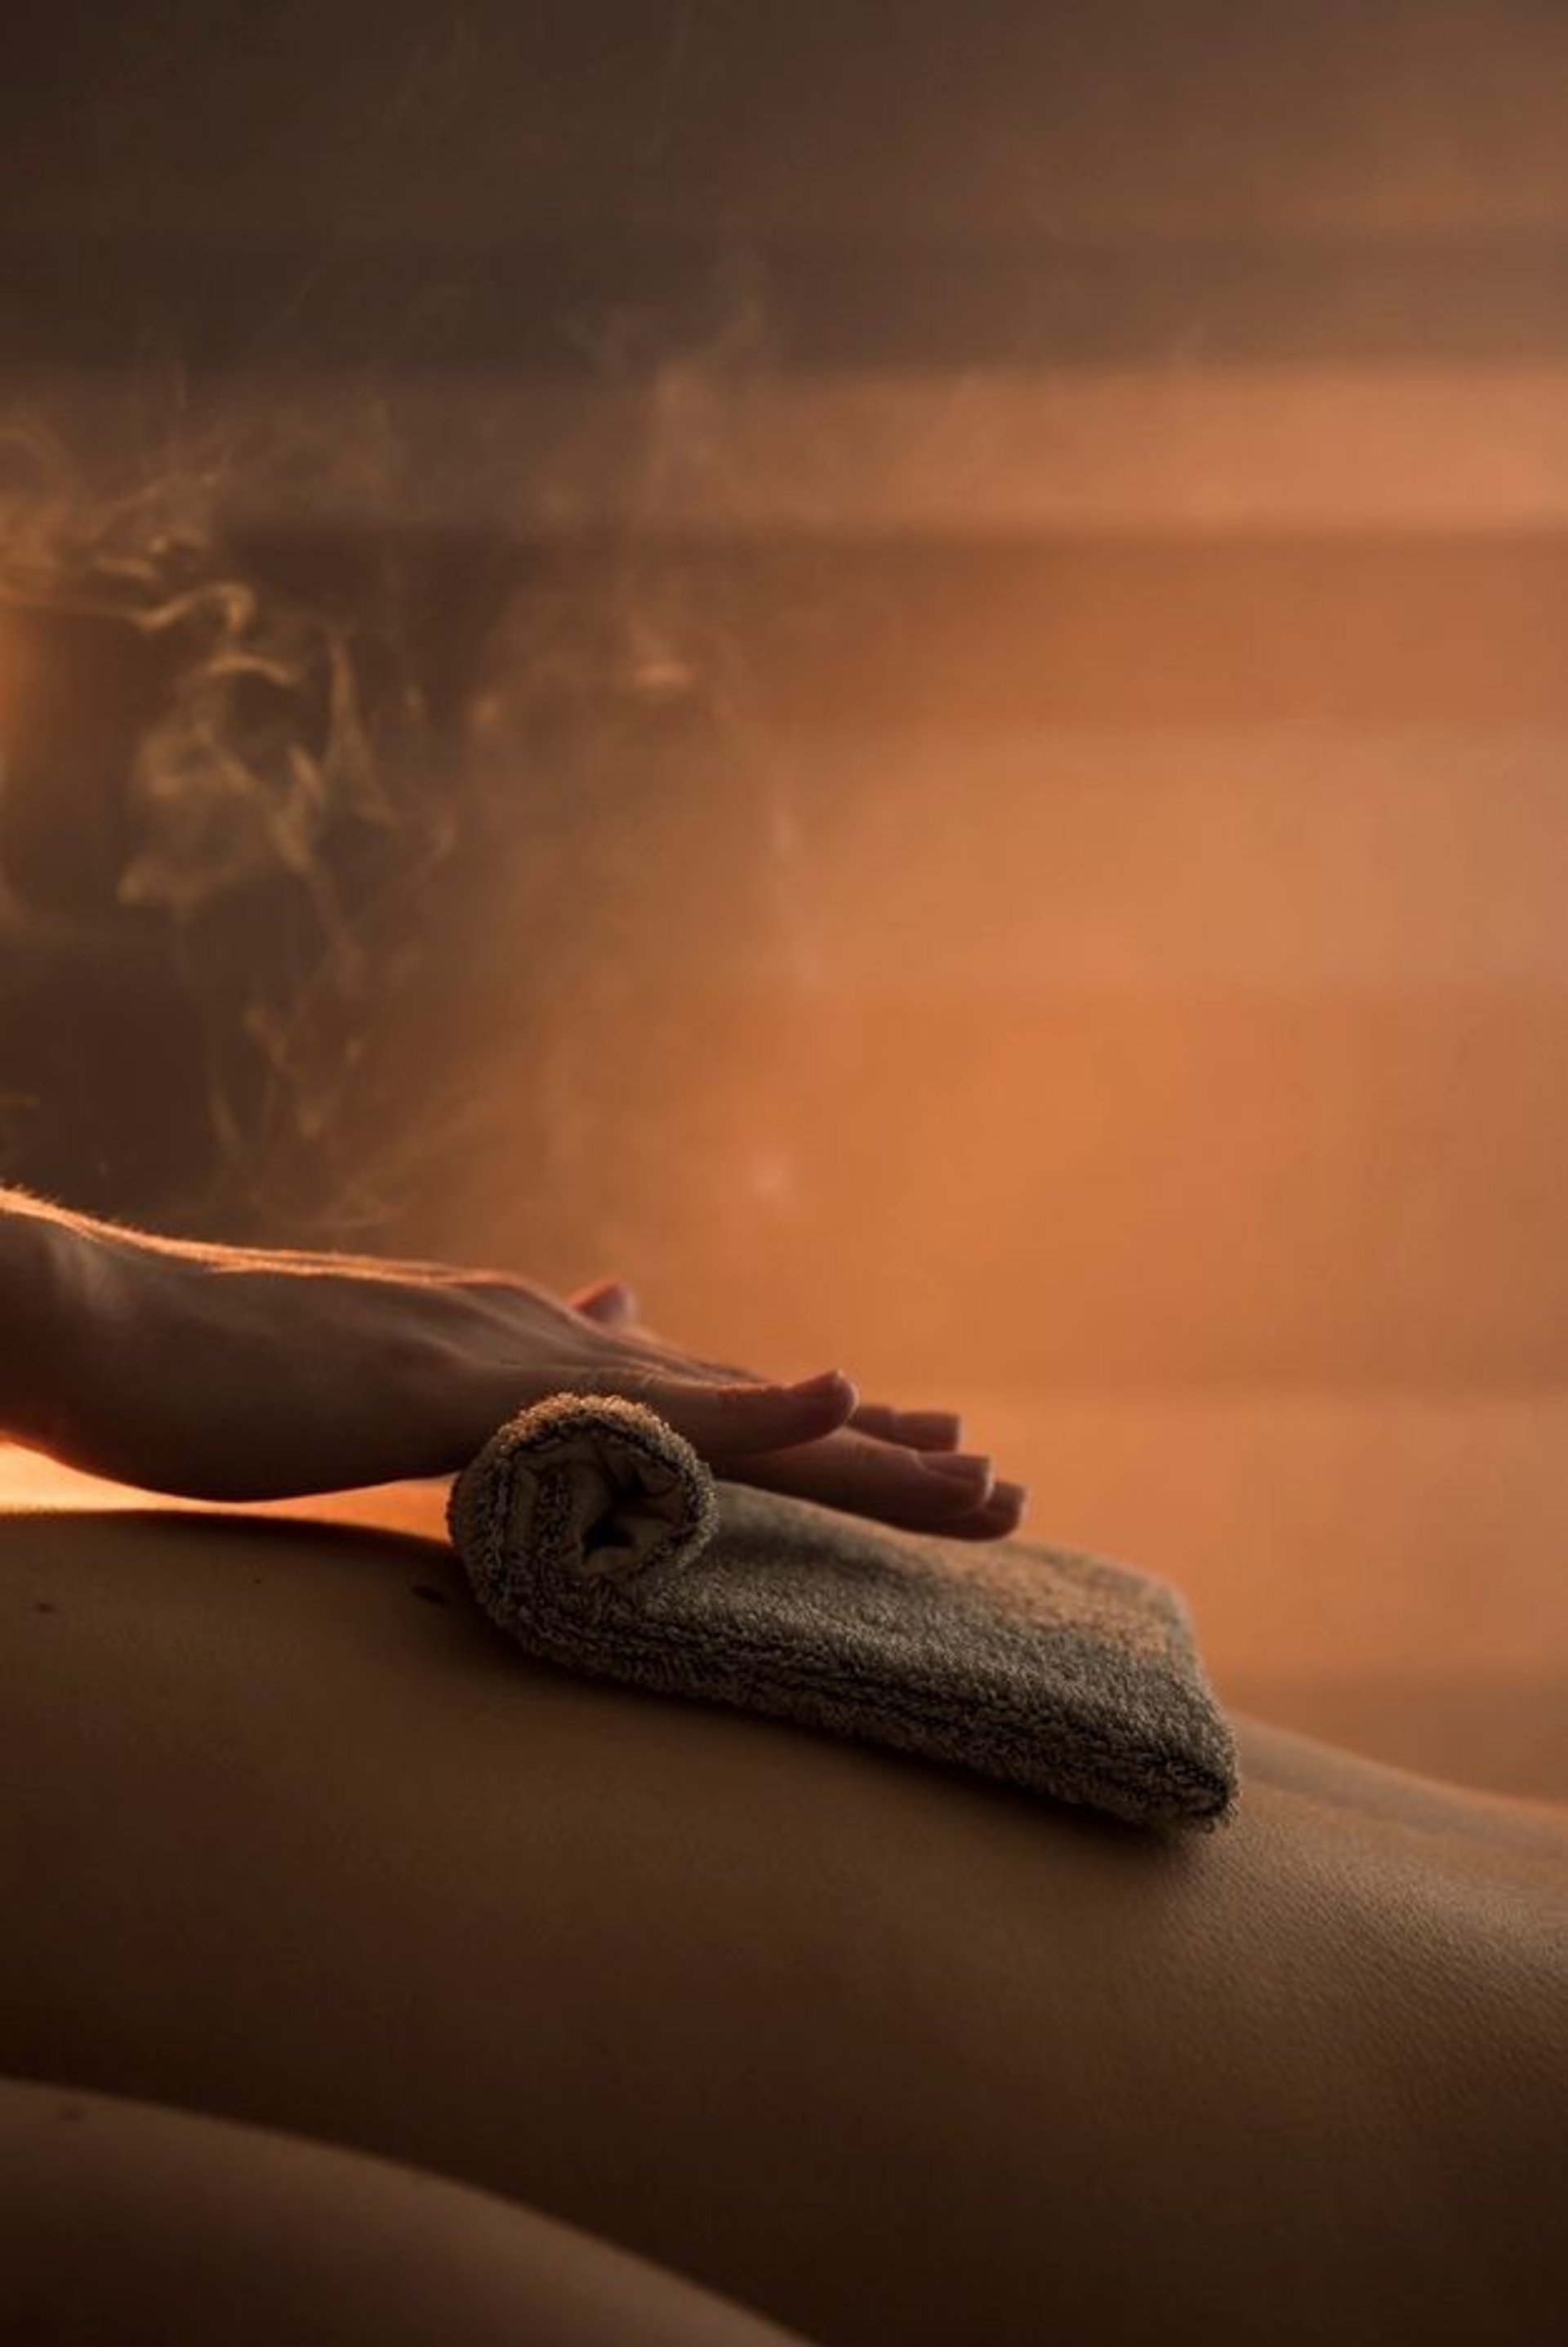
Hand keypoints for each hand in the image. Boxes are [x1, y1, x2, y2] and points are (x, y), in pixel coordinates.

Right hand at [18, 1210, 1024, 1535]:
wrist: (102, 1325)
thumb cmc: (220, 1369)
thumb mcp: (380, 1371)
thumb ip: (496, 1366)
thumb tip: (607, 1311)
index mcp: (524, 1347)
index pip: (699, 1399)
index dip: (812, 1436)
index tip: (915, 1451)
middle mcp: (543, 1335)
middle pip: (745, 1404)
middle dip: (876, 1454)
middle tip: (999, 1487)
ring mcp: (510, 1355)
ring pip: (725, 1408)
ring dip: (859, 1448)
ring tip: (982, 1480)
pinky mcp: (461, 1388)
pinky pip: (630, 1407)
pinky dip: (743, 1406)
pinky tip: (838, 1395)